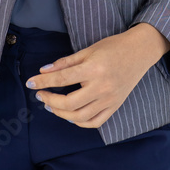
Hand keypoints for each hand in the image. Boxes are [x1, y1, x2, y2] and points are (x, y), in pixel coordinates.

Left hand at [25, 29, 155, 128]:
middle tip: (40, 95)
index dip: (43, 81)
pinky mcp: (115, 106)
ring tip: (51, 106)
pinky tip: (70, 115)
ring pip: (80, 116)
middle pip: (69, 103)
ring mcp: (109, 99)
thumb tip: (44, 71)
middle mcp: (102, 87)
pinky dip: (79, 122)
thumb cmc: (113, 47)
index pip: (62, 79)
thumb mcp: (88, 50)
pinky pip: (94, 122)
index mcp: (93, 69)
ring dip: (61, 113)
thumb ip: (65, 62)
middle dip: (50, 101)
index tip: (30, 83)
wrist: (139, 52)